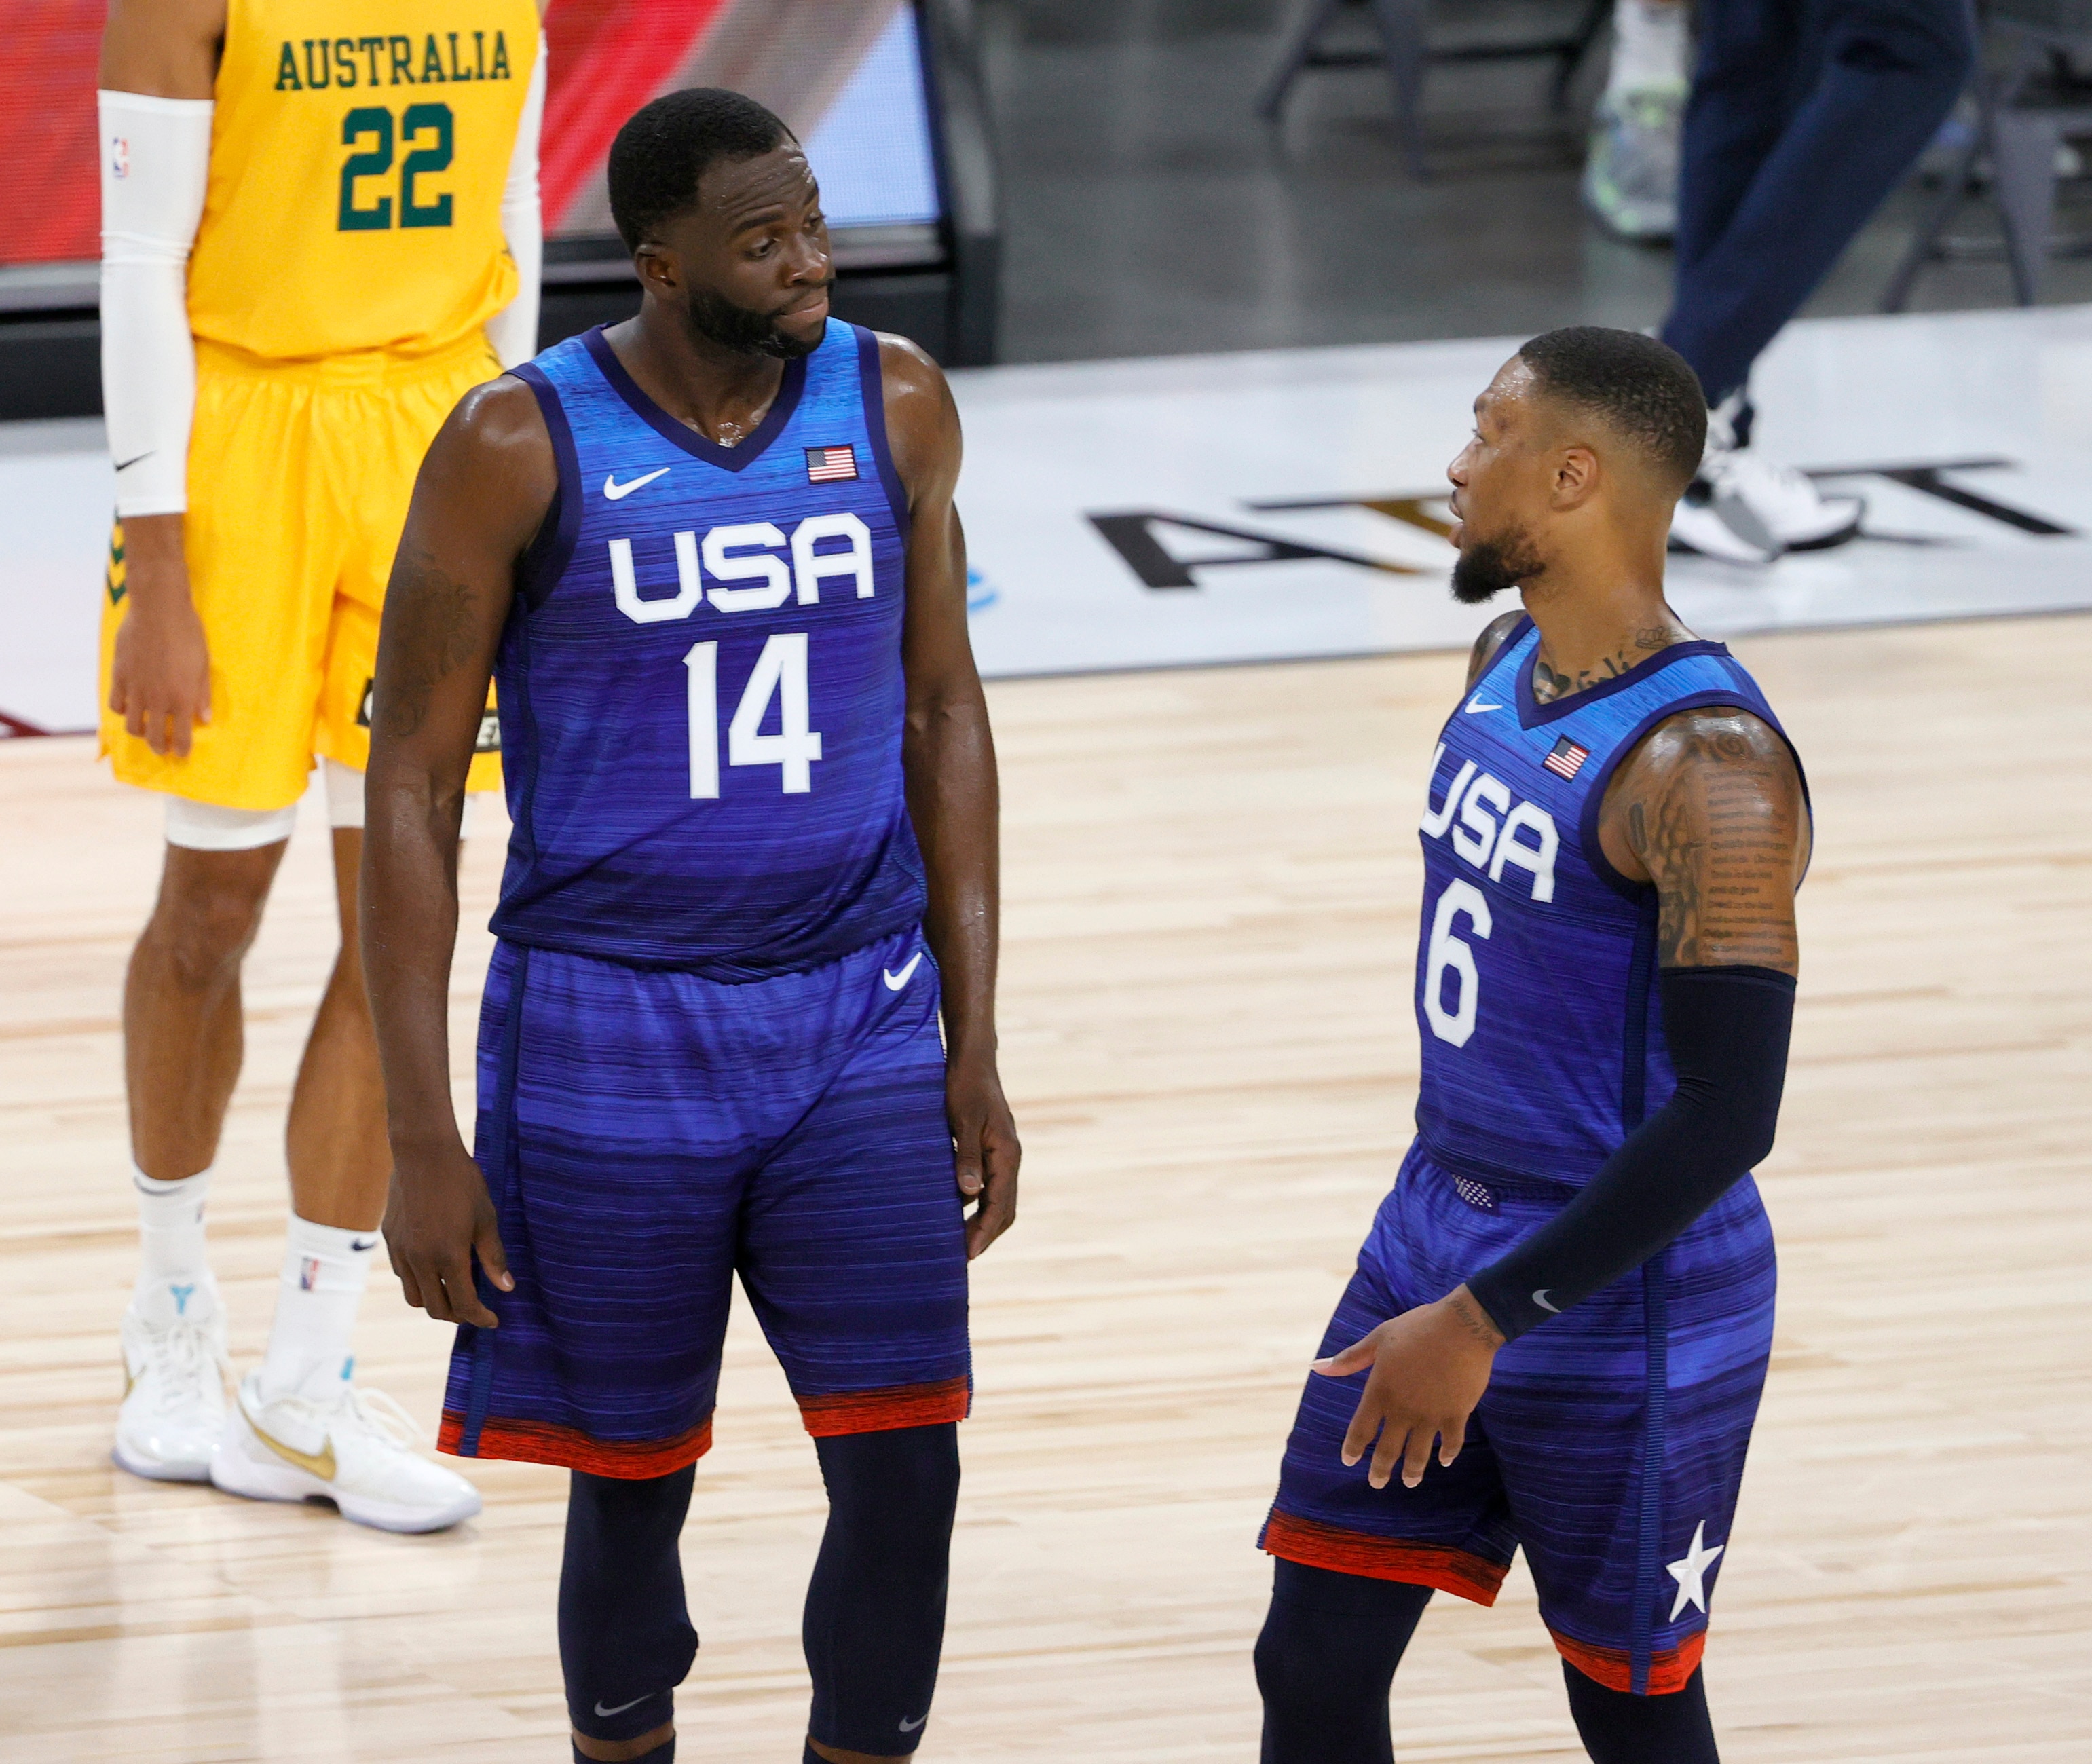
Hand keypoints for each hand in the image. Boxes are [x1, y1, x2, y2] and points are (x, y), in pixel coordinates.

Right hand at [108, 516, 211, 756]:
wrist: (158, 609)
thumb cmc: (188, 634)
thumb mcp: (204, 664)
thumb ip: (202, 694)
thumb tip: (204, 719)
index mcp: (182, 698)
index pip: (181, 736)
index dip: (181, 749)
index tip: (181, 755)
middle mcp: (157, 699)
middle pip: (153, 736)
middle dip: (159, 747)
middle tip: (163, 749)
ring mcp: (135, 688)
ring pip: (131, 725)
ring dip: (139, 732)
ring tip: (146, 730)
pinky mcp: (119, 676)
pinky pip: (116, 704)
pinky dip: (123, 710)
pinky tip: (130, 708)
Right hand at [383, 1137, 512, 1326]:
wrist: (423, 1153)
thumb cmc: (462, 1182)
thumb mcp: (486, 1218)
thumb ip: (494, 1256)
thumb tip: (506, 1288)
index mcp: (448, 1256)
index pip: (463, 1304)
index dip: (480, 1317)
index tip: (493, 1320)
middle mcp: (420, 1260)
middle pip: (435, 1308)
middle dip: (458, 1315)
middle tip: (475, 1310)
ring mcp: (401, 1251)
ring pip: (414, 1296)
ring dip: (435, 1302)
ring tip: (454, 1293)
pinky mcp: (389, 1239)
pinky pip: (402, 1274)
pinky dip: (420, 1281)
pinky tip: (435, 1268)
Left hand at [948, 1051, 1018, 1259]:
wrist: (972, 1059)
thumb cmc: (965, 1086)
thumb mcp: (963, 1121)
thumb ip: (966, 1156)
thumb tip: (969, 1193)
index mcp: (1007, 1154)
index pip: (1000, 1205)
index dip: (985, 1232)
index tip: (968, 1254)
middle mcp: (1009, 1158)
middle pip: (1005, 1208)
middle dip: (986, 1233)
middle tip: (962, 1256)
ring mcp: (1001, 1154)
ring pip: (997, 1198)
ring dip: (981, 1220)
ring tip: (956, 1239)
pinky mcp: (990, 1149)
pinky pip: (987, 1184)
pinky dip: (974, 1202)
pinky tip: (953, 1206)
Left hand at [1313, 1284, 1504, 1489]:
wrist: (1463, 1326)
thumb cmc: (1418, 1328)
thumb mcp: (1378, 1338)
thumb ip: (1349, 1359)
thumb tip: (1317, 1367)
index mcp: (1381, 1391)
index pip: (1361, 1429)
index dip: (1353, 1448)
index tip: (1349, 1460)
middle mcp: (1404, 1410)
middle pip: (1388, 1450)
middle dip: (1381, 1470)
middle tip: (1377, 1483)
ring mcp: (1431, 1415)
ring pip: (1419, 1453)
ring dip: (1413, 1471)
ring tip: (1410, 1482)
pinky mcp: (1456, 1414)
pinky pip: (1451, 1442)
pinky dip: (1448, 1453)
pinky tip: (1444, 1460)